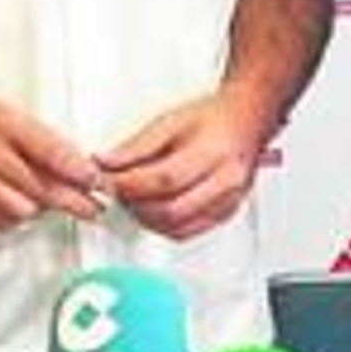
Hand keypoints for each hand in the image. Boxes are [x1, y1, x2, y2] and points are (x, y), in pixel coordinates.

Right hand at [0, 86, 106, 228]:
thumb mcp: (3, 112)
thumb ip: (38, 138)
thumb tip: (75, 165)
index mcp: (2, 123)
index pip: (55, 154)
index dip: (83, 173)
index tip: (99, 182)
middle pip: (45, 189)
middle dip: (76, 201)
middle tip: (95, 207)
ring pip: (24, 210)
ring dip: (40, 208)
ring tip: (47, 199)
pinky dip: (13, 217)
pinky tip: (17, 203)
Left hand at [96, 87, 267, 238]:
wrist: (244, 123)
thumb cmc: (211, 119)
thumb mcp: (168, 121)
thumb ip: (136, 146)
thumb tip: (106, 162)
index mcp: (213, 153)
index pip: (163, 179)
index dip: (128, 184)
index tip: (107, 179)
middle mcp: (226, 183)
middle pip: (170, 209)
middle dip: (134, 204)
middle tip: (116, 191)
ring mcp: (228, 203)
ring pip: (177, 228)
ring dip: (145, 219)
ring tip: (132, 199)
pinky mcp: (224, 216)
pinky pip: (187, 232)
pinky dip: (162, 226)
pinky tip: (150, 210)